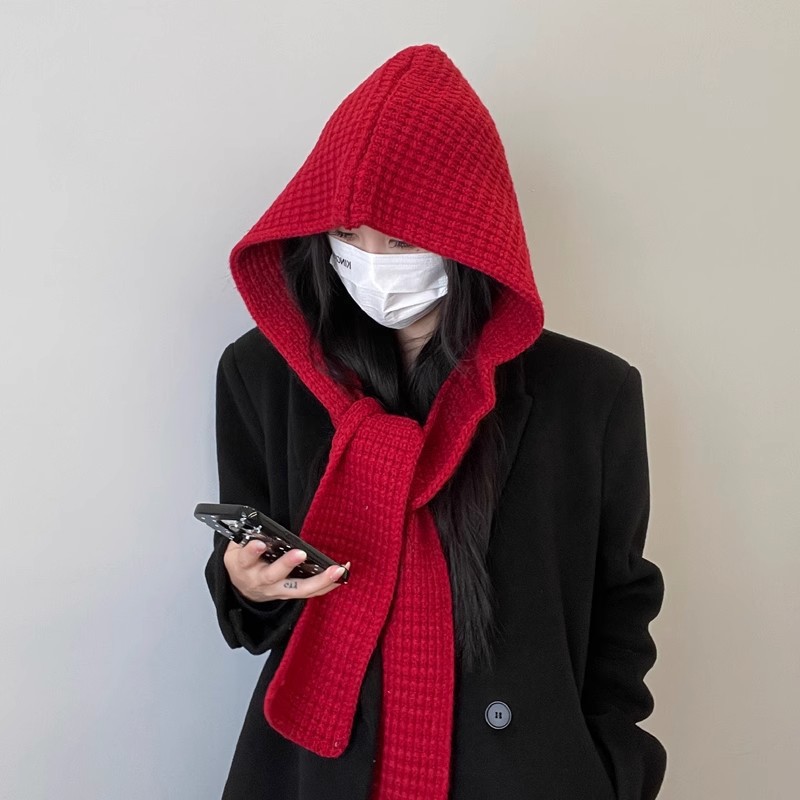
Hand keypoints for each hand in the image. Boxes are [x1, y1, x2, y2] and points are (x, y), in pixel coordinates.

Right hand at [224, 539, 349, 601]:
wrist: (243, 587)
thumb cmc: (244, 562)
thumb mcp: (237, 548)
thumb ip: (248, 537)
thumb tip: (264, 525)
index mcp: (244, 566)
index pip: (246, 558)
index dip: (252, 551)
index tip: (260, 543)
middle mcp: (260, 581)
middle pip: (274, 576)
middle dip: (287, 564)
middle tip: (301, 554)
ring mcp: (277, 591)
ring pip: (298, 589)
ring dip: (319, 580)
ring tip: (336, 570)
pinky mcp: (291, 595)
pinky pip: (310, 593)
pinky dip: (327, 585)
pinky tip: (341, 575)